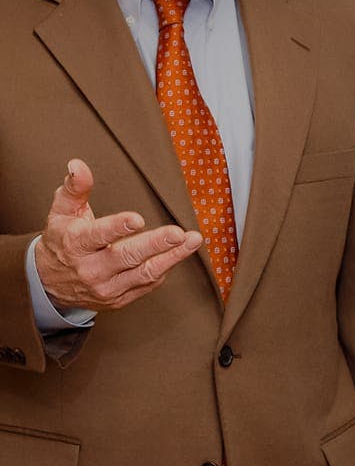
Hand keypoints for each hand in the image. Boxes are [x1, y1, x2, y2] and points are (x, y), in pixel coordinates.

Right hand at [33, 159, 202, 310]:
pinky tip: (179, 253)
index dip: (118, 227)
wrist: (50, 284)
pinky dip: (164, 268)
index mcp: (75, 244)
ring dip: (172, 257)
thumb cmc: (62, 240)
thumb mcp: (62, 212)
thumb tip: (78, 165)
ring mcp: (106, 287)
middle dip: (155, 244)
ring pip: (143, 273)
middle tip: (178, 233)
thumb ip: (74, 188)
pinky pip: (146, 284)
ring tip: (193, 241)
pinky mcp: (118, 299)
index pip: (98, 235)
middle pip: (126, 256)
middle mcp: (90, 269)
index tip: (138, 219)